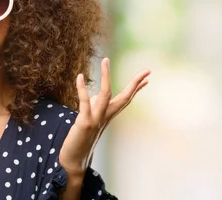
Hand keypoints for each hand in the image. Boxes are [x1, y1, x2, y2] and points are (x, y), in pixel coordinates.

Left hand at [59, 58, 149, 174]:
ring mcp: (96, 120)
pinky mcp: (85, 122)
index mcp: (108, 117)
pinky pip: (84, 102)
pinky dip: (81, 88)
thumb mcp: (88, 120)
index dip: (136, 89)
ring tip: (105, 60)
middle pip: (125, 97)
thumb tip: (93, 95)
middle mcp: (105, 117)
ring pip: (106, 95)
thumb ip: (93, 107)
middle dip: (135, 83)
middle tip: (147, 70)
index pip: (125, 100)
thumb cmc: (79, 140)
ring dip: (106, 76)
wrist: (73, 161)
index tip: (147, 79)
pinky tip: (78, 76)